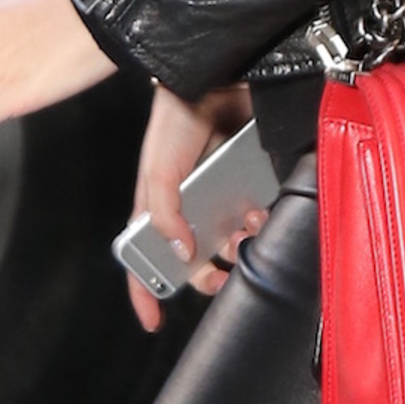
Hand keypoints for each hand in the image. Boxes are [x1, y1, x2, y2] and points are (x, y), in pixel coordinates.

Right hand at [123, 82, 259, 331]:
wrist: (219, 82)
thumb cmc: (174, 123)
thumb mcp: (158, 171)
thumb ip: (164, 214)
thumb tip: (182, 253)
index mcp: (158, 212)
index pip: (144, 261)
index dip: (144, 292)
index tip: (153, 321)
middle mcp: (189, 211)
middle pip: (196, 263)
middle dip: (211, 275)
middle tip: (224, 274)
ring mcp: (219, 201)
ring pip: (231, 245)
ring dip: (240, 249)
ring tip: (246, 233)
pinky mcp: (247, 188)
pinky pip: (257, 219)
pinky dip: (260, 224)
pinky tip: (260, 213)